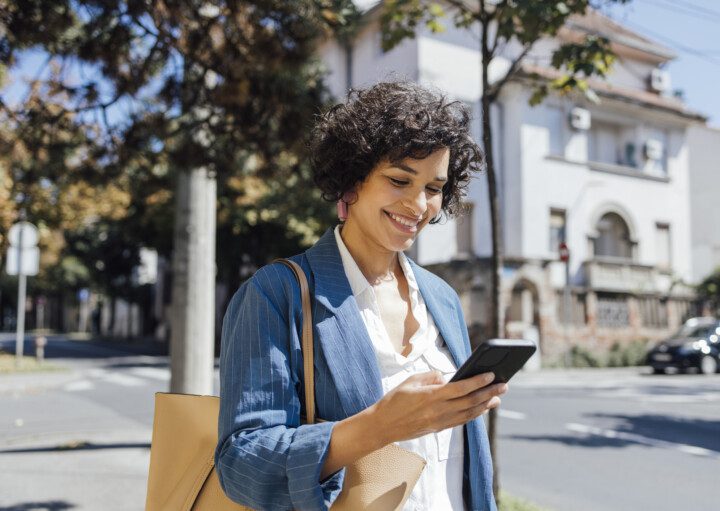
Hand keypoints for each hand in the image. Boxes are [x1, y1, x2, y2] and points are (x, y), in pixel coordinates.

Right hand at [368, 371, 506, 444]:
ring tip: (497, 398)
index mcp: (431, 396)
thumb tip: (446, 378)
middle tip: (504, 385)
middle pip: (470, 401)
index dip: (478, 381)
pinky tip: (481, 409)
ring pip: (469, 413)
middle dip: (489, 393)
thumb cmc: (394, 401)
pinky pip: (461, 421)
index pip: (461, 388)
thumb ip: (430, 377)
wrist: (382, 426)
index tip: (491, 374)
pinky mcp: (438, 428)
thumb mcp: (410, 381)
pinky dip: (474, 414)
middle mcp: (438, 411)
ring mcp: (440, 422)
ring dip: (485, 405)